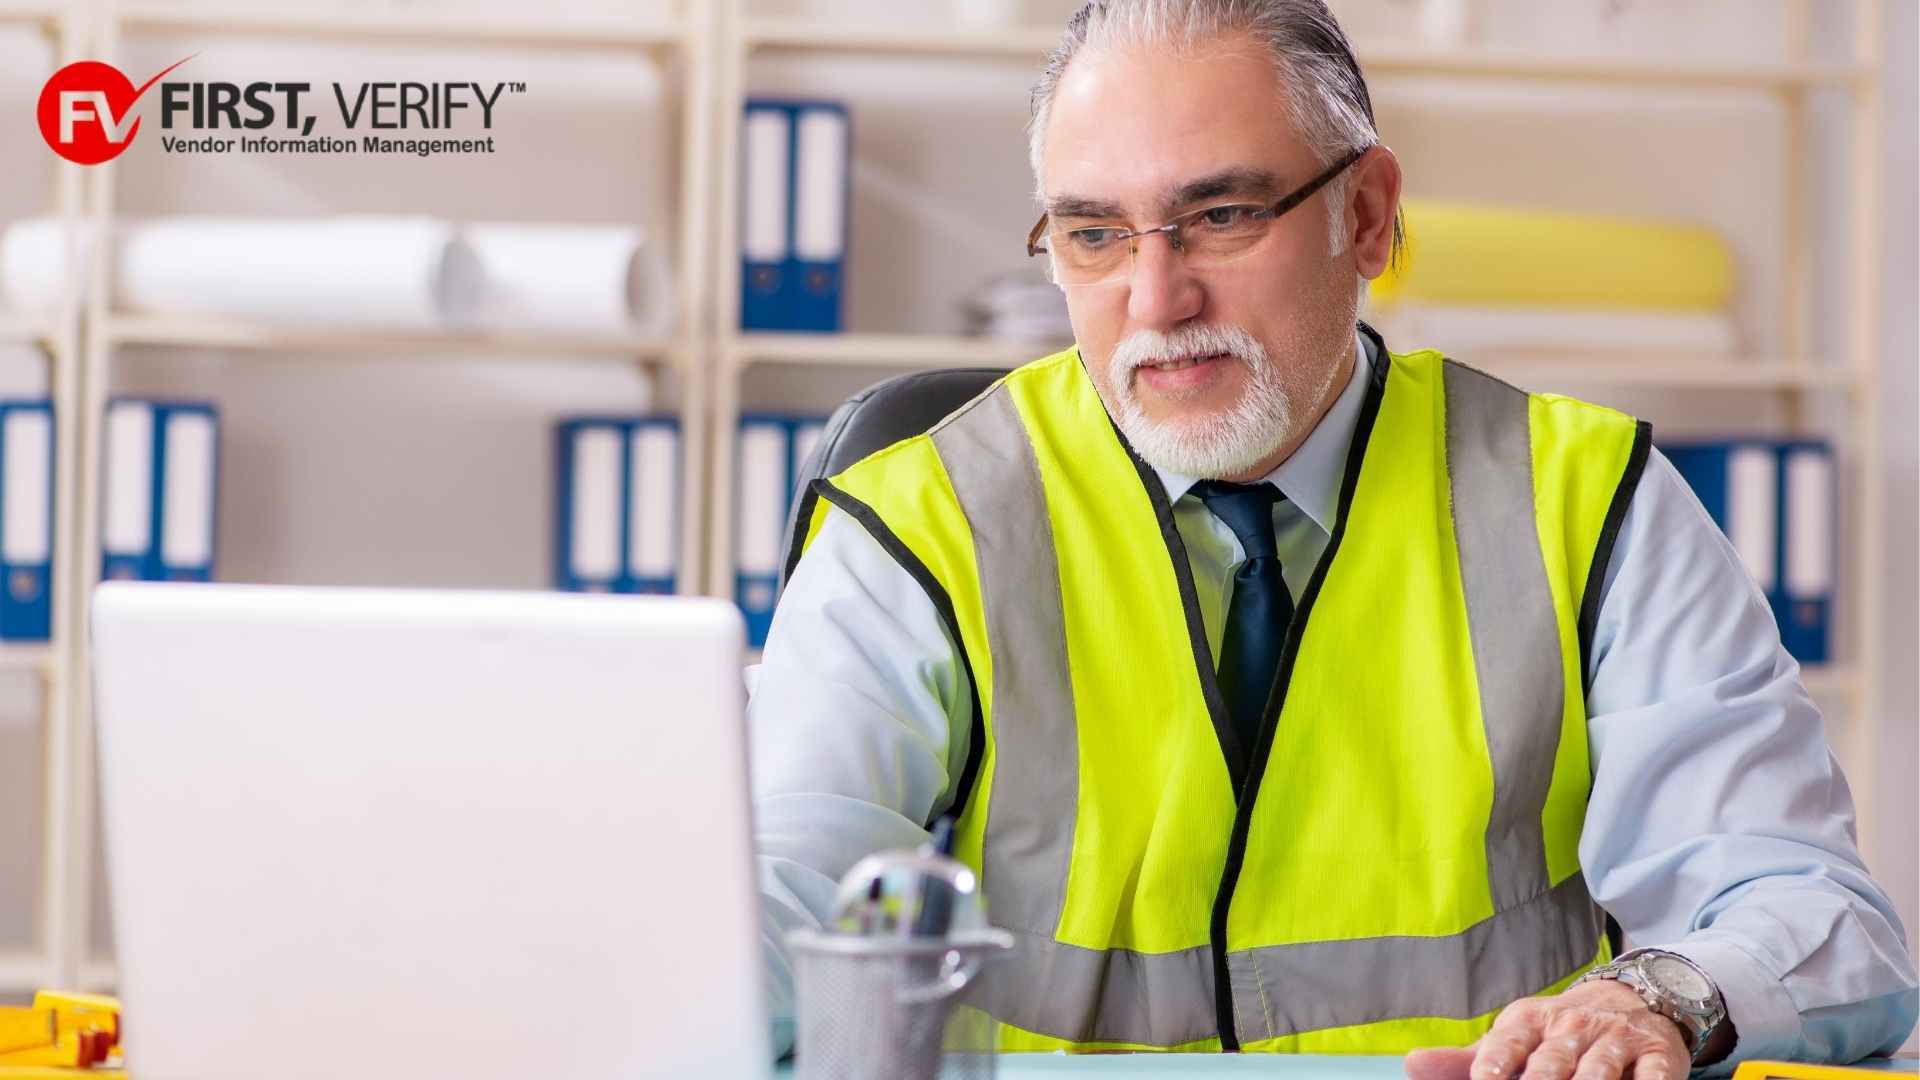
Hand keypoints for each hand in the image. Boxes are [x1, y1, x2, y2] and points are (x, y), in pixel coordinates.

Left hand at [1404, 980, 1688, 1079]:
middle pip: (1552, 1063)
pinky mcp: (1658, 1052)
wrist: (1631, 998)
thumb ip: (1465, 1059)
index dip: (1493, 1067)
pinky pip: (1655, 1073)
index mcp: (1528, 1020)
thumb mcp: (1514, 1038)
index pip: (1506, 1045)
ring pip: (1599, 1070)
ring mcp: (1616, 1038)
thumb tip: (1410, 1064)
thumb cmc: (1559, 1032)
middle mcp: (1571, 1025)